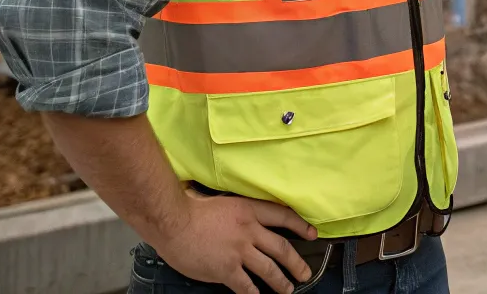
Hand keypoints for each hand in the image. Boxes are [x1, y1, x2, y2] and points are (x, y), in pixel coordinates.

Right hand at [158, 188, 318, 293]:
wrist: (175, 223)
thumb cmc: (194, 210)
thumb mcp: (225, 202)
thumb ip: (240, 210)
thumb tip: (248, 214)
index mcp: (250, 210)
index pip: (283, 217)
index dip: (300, 226)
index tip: (312, 234)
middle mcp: (249, 231)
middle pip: (281, 248)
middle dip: (296, 263)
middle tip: (305, 272)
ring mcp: (239, 251)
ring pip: (269, 269)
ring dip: (281, 282)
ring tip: (288, 289)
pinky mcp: (226, 270)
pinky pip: (246, 286)